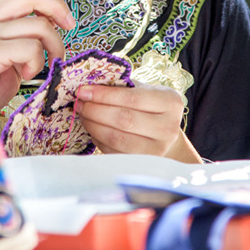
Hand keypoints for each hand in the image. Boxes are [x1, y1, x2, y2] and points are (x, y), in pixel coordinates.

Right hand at [0, 0, 74, 135]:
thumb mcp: (3, 57)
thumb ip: (22, 42)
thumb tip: (51, 35)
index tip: (61, 21)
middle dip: (58, 8)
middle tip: (69, 28)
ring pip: (38, 25)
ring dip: (53, 46)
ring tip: (42, 65)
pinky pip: (30, 48)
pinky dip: (37, 63)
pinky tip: (26, 75)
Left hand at [77, 83, 200, 161]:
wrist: (164, 133)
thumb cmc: (147, 106)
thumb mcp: (142, 90)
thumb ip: (120, 86)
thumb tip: (88, 87)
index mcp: (170, 102)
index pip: (132, 98)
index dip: (104, 95)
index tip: (83, 91)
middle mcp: (168, 128)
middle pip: (124, 119)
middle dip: (95, 110)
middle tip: (80, 104)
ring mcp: (158, 150)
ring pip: (117, 138)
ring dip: (93, 126)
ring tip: (83, 115)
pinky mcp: (143, 163)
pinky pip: (113, 152)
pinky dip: (98, 139)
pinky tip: (92, 128)